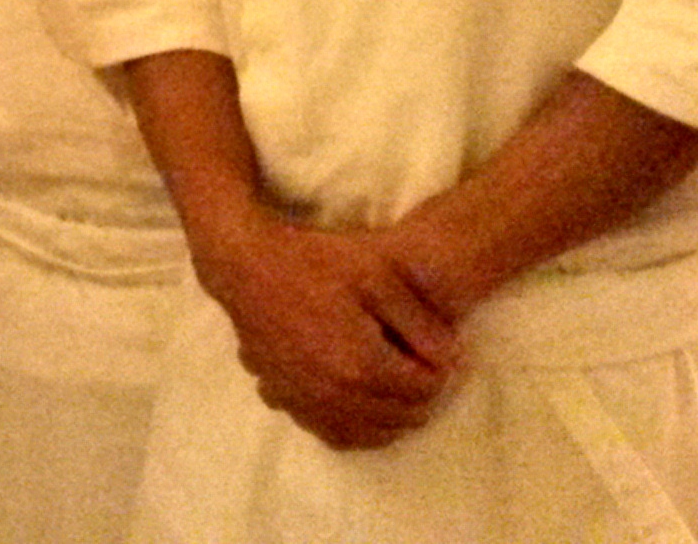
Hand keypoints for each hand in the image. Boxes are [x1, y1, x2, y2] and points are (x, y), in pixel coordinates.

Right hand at [199, 216, 460, 450]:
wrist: (247, 268)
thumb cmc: (316, 261)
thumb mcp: (380, 274)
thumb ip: (421, 321)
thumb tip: (450, 360)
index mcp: (364, 364)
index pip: (426, 388)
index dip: (443, 371)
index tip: (442, 351)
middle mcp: (336, 395)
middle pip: (403, 415)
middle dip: (424, 396)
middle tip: (426, 368)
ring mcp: (308, 404)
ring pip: (372, 433)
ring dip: (396, 418)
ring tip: (401, 388)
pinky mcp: (287, 403)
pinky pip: (335, 436)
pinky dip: (360, 430)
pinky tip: (365, 407)